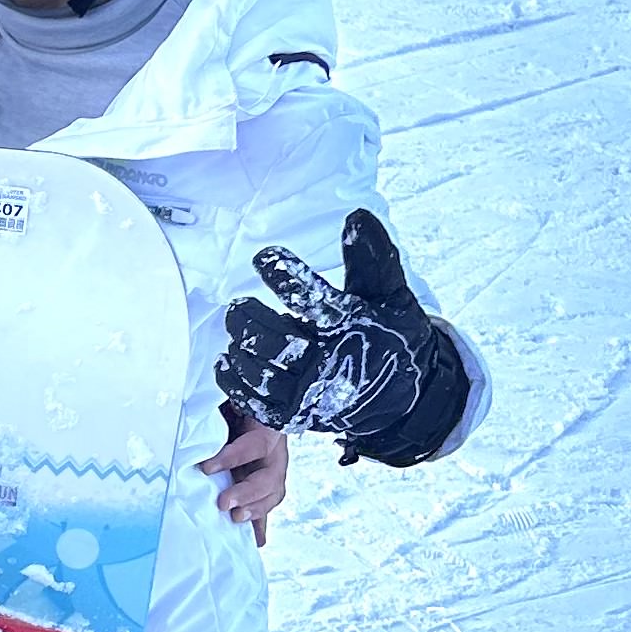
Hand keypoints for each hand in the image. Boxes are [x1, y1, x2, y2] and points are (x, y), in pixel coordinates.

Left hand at [200, 419, 289, 534]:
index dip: (232, 458)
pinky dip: (259, 525)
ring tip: (236, 519)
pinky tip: (256, 542)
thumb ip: (218, 417)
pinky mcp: (268, 489)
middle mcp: (274, 456)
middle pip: (266, 478)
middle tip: (224, 503)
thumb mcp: (230, 409)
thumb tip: (190, 419)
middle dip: (246, 493)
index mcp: (266, 432)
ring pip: (271, 495)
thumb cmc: (238, 412)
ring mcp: (273, 474)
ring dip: (254, 510)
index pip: (253, 446)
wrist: (256, 418)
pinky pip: (266, 508)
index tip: (206, 468)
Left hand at [214, 210, 469, 467]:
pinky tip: (225, 364)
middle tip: (236, 305)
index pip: (312, 299)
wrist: (405, 397)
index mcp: (350, 327)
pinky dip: (239, 385)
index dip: (284, 277)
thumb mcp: (390, 294)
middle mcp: (329, 363)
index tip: (263, 258)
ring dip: (241, 350)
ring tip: (233, 326)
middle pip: (278, 342)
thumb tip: (356, 217)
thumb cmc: (391, 336)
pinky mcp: (299, 414)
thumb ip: (372, 258)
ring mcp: (312, 393)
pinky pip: (261, 405)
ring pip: (264, 373)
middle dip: (251, 320)